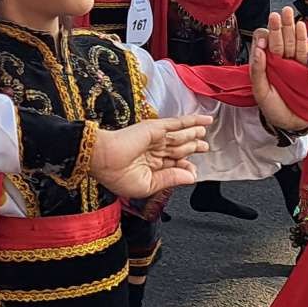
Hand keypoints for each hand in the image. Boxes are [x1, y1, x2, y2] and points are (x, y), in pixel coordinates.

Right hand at [88, 115, 211, 199]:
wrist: (102, 160)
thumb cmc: (117, 176)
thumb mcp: (148, 185)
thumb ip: (170, 180)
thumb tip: (191, 176)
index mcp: (150, 166)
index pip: (173, 165)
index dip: (185, 167)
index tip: (193, 169)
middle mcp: (153, 151)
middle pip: (178, 148)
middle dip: (192, 147)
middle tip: (204, 146)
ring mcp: (156, 138)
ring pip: (180, 136)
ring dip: (193, 133)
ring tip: (205, 131)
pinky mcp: (156, 128)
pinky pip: (178, 124)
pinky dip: (192, 121)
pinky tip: (204, 121)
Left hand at [248, 10, 307, 133]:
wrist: (293, 122)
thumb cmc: (273, 108)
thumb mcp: (260, 92)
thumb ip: (257, 71)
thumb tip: (258, 49)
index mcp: (265, 63)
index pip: (264, 43)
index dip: (265, 38)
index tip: (265, 37)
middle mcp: (279, 60)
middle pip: (279, 38)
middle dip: (279, 26)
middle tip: (278, 13)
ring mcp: (294, 62)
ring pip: (291, 41)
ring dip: (291, 27)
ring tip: (289, 14)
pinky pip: (305, 51)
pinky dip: (303, 39)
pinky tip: (301, 27)